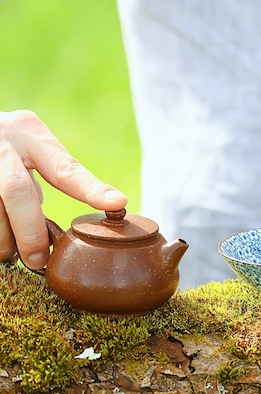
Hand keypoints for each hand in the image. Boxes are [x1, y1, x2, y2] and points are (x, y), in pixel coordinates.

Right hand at [0, 110, 126, 268]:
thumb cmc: (2, 145)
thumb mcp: (26, 149)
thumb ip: (42, 178)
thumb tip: (52, 226)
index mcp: (30, 133)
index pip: (64, 168)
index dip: (90, 189)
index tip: (117, 202)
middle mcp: (4, 140)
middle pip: (18, 192)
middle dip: (30, 231)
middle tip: (38, 260)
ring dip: (4, 238)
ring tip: (11, 252)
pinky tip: (1, 244)